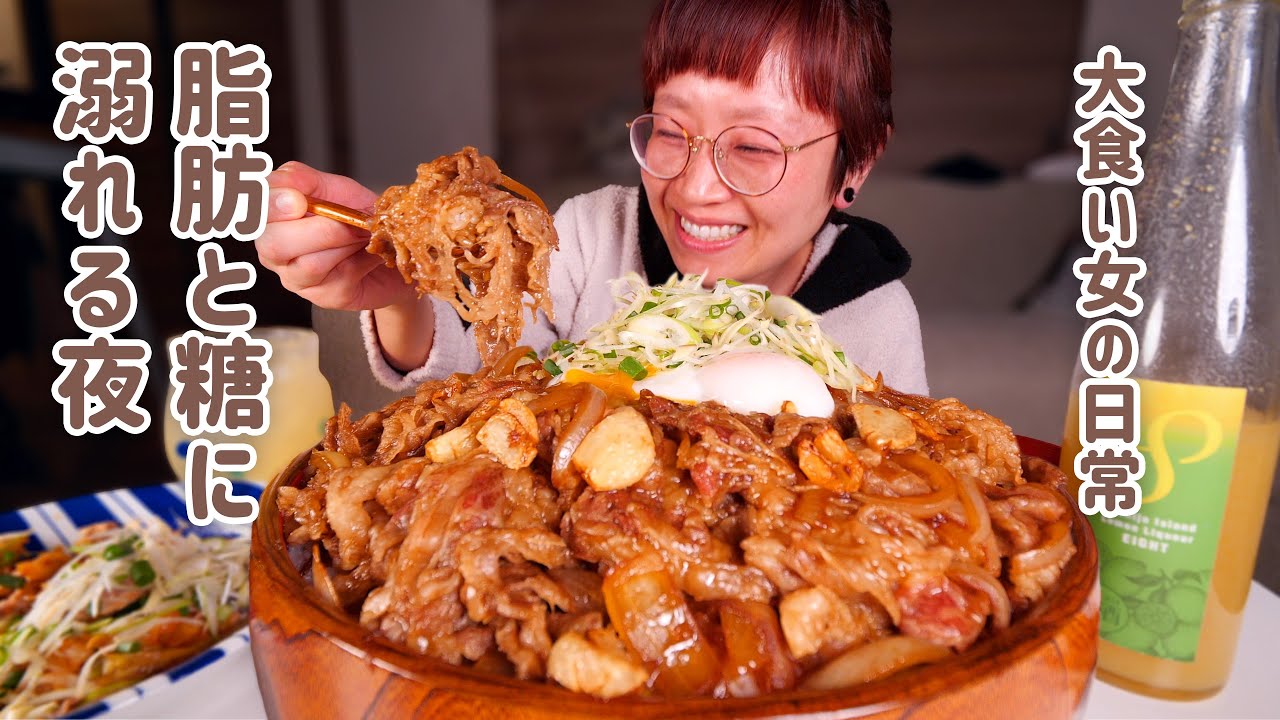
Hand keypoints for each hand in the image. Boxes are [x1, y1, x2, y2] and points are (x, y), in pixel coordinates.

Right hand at [255, 161, 415, 310]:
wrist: (392, 248)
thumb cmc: (356, 217)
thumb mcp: (336, 190)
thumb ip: (307, 181)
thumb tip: (286, 177)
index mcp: (271, 216)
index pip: (255, 209)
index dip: (272, 205)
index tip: (298, 201)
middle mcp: (274, 248)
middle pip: (273, 244)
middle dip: (315, 230)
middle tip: (345, 220)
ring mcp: (295, 276)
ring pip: (308, 264)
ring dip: (343, 243)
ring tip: (363, 232)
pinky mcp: (324, 296)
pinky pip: (337, 278)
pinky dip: (360, 259)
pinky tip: (368, 251)